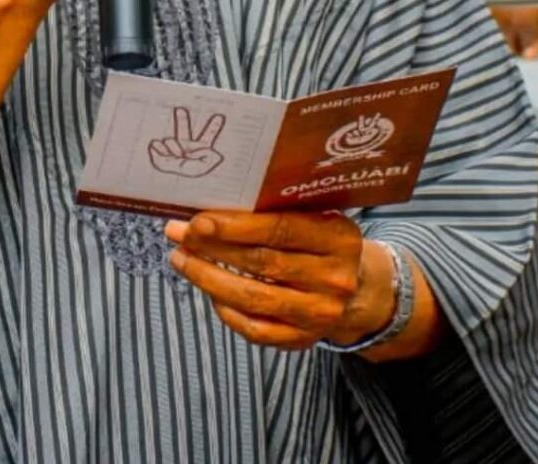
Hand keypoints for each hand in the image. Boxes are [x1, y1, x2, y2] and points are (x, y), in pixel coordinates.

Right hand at [148, 107, 225, 177]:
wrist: (170, 188)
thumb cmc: (190, 181)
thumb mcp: (204, 169)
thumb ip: (211, 159)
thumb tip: (215, 152)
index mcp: (198, 149)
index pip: (207, 135)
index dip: (214, 126)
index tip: (220, 116)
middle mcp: (185, 146)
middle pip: (183, 128)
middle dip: (182, 119)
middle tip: (180, 109)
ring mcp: (172, 149)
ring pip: (169, 141)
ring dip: (172, 148)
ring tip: (177, 157)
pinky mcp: (159, 152)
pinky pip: (156, 145)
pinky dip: (158, 149)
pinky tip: (162, 154)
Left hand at [165, 212, 392, 351]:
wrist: (359, 287)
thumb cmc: (323, 240)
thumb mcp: (317, 215)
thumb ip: (280, 207)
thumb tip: (217, 197)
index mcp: (338, 238)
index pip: (280, 230)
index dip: (236, 226)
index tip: (199, 221)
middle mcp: (333, 278)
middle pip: (261, 264)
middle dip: (212, 249)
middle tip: (179, 234)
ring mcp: (319, 313)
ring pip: (254, 299)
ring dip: (209, 279)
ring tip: (181, 259)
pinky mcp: (303, 340)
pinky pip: (257, 330)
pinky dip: (227, 311)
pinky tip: (208, 291)